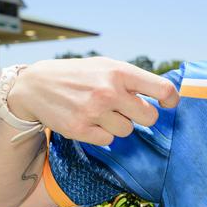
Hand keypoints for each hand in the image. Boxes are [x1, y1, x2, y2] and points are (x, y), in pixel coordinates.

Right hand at [8, 57, 179, 145]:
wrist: (36, 85)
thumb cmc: (80, 75)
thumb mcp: (106, 66)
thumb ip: (133, 79)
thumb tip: (166, 96)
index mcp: (120, 72)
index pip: (162, 89)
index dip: (171, 100)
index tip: (168, 104)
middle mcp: (109, 91)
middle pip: (149, 117)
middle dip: (141, 115)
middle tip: (126, 109)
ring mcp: (94, 111)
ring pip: (127, 130)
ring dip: (117, 124)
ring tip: (99, 111)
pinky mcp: (80, 129)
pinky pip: (108, 140)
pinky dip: (101, 133)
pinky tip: (87, 120)